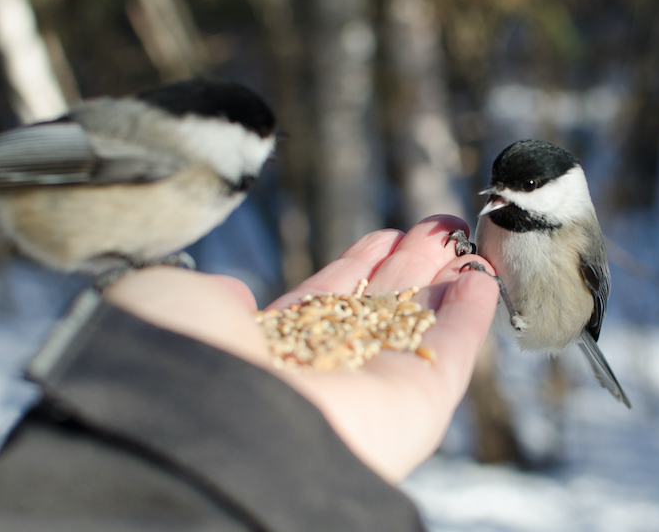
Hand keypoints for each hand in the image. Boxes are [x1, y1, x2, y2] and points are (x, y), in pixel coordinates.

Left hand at [103, 215, 498, 482]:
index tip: (383, 236)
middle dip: (408, 265)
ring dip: (444, 281)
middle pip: (378, 309)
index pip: (324, 302)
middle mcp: (325, 371)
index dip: (357, 266)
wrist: (221, 433)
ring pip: (418, 326)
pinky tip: (482, 277)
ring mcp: (374, 388)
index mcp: (267, 353)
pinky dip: (470, 314)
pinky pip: (452, 350)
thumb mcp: (176, 306)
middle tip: (438, 226)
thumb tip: (237, 297)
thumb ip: (213, 296)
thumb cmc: (188, 364)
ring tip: (463, 238)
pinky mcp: (419, 402)